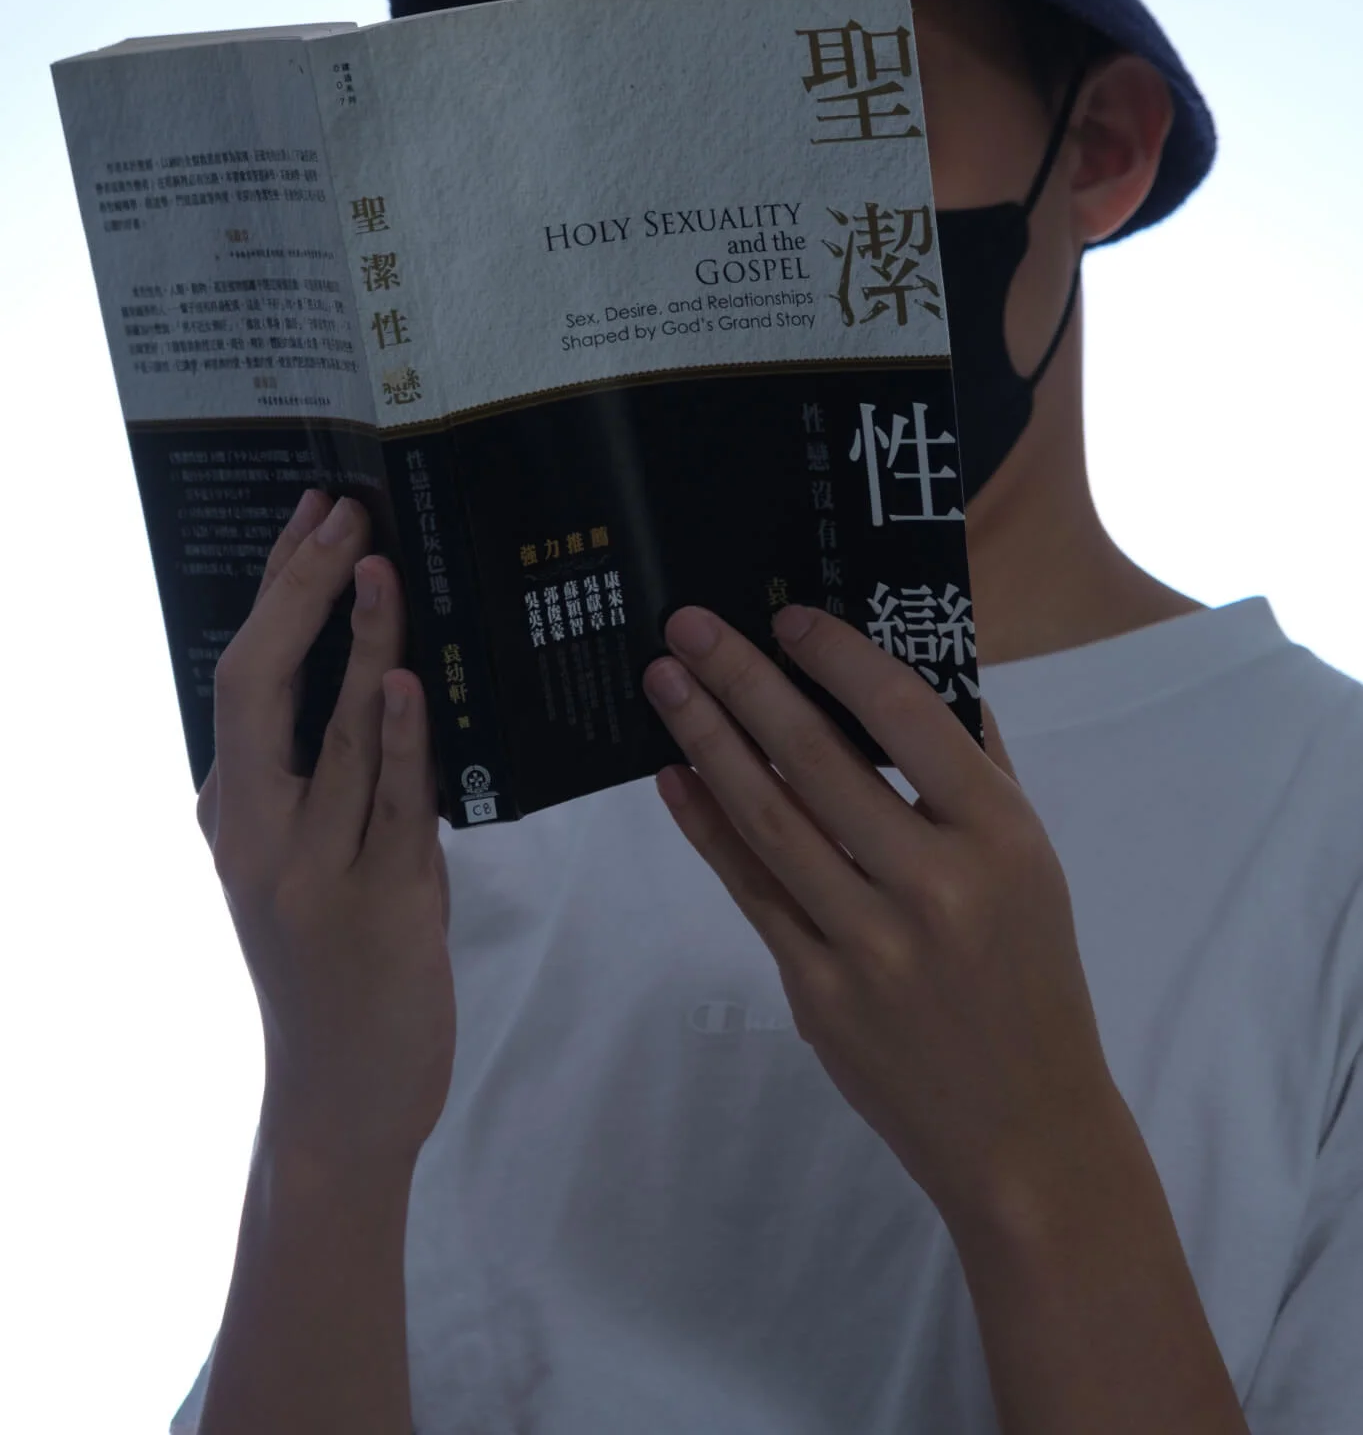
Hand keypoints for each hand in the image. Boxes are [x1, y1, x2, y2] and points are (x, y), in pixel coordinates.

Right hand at [196, 488, 455, 1167]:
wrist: (339, 1102)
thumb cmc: (330, 970)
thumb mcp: (299, 866)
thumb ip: (320, 780)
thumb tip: (372, 665)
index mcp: (233, 813)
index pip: (241, 675)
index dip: (277, 589)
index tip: (313, 518)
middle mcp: (255, 834)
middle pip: (259, 688)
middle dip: (302, 593)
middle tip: (346, 518)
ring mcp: (313, 872)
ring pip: (335, 737)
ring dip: (362, 646)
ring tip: (380, 569)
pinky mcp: (380, 907)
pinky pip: (393, 806)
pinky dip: (400, 740)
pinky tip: (407, 684)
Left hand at [643, 603, 1122, 1238]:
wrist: (1024, 1129)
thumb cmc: (1029, 972)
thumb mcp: (1030, 862)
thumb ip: (971, 770)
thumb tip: (906, 668)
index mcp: (1000, 838)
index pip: (908, 719)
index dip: (839, 660)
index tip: (786, 617)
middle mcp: (934, 885)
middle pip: (819, 760)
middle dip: (744, 682)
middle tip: (687, 625)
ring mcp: (869, 945)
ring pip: (769, 819)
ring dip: (707, 740)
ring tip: (666, 684)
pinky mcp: (818, 993)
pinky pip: (751, 890)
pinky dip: (707, 827)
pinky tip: (676, 777)